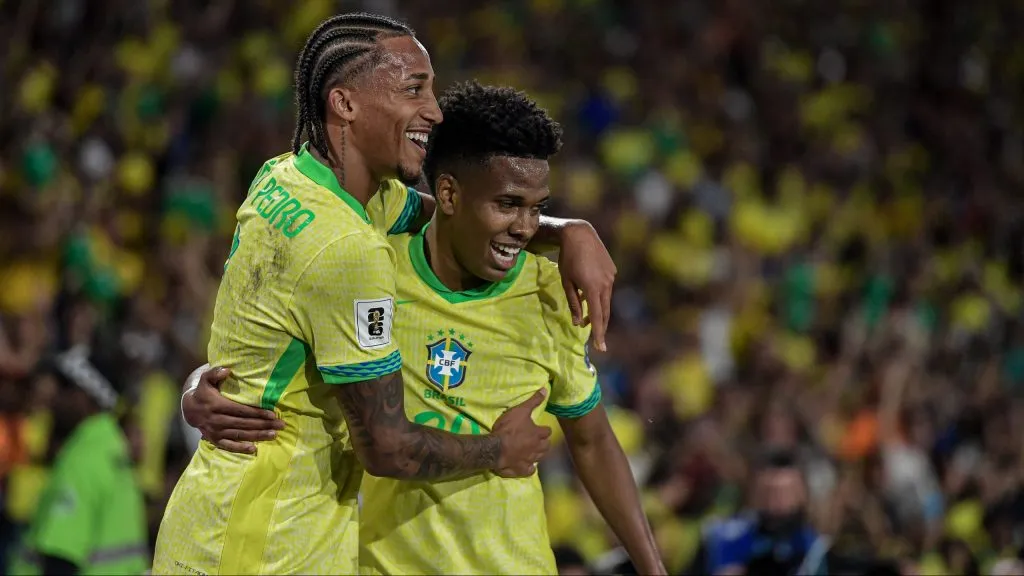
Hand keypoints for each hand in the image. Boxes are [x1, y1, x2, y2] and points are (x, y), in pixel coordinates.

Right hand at [183, 366, 284, 453]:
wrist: (189, 409)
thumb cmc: (203, 392)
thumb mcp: (205, 379)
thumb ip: (215, 373)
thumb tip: (228, 370)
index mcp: (218, 406)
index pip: (241, 411)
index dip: (257, 413)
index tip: (272, 414)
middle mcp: (218, 420)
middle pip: (245, 424)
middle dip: (264, 425)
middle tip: (281, 425)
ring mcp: (216, 432)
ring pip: (240, 435)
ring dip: (258, 436)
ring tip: (274, 435)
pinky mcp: (215, 440)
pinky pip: (229, 446)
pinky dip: (241, 448)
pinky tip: (254, 449)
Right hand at [491, 388, 551, 476]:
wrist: (496, 447)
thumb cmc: (508, 428)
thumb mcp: (520, 410)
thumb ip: (533, 401)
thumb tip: (545, 390)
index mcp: (538, 434)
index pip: (547, 431)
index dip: (543, 430)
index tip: (540, 429)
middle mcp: (537, 447)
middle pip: (546, 446)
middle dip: (543, 443)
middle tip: (537, 440)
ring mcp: (530, 460)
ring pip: (540, 458)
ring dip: (538, 454)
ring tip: (534, 451)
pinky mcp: (522, 469)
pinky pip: (530, 470)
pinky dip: (530, 468)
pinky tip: (528, 465)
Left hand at [557, 220, 615, 351]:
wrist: (580, 234)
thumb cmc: (568, 258)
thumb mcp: (566, 282)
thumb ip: (573, 303)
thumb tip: (577, 322)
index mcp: (593, 289)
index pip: (597, 317)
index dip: (598, 334)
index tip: (601, 348)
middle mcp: (606, 284)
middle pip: (605, 312)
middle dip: (600, 326)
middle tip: (595, 339)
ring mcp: (611, 277)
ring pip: (606, 301)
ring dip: (598, 311)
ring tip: (586, 317)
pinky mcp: (612, 271)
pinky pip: (607, 289)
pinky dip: (599, 296)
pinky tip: (589, 295)